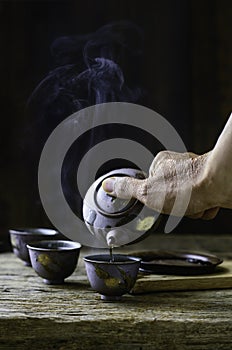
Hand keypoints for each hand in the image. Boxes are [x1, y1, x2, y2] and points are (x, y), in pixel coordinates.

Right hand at [102, 150, 219, 219]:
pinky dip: (206, 207)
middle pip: (172, 196)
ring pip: (189, 201)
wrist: (220, 184)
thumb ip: (126, 189)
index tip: (163, 200)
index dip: (158, 199)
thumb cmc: (186, 187)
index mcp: (162, 162)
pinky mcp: (212, 181)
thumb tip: (107, 185)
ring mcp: (197, 173)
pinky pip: (204, 201)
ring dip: (193, 209)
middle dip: (178, 207)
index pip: (153, 187)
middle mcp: (181, 164)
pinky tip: (208, 203)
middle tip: (181, 203)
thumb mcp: (147, 192)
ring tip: (197, 203)